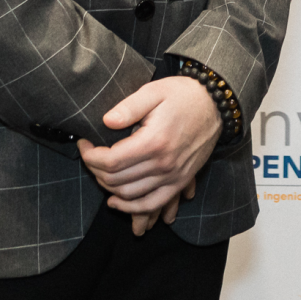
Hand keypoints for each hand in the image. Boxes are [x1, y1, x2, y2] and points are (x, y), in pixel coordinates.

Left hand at [78, 76, 220, 235]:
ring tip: (99, 173)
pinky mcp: (181, 181)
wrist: (217, 104)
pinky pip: (153, 204)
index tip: (83, 144)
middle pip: (117, 180)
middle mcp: (164, 164)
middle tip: (89, 156)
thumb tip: (106, 121)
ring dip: (108, 188)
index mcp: (154, 141)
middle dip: (95, 170)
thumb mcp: (155, 91)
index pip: (111, 161)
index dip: (90, 156)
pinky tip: (117, 202)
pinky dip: (132, 209)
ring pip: (130, 195)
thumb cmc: (184, 95)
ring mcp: (173, 176)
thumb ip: (128, 107)